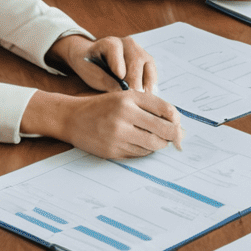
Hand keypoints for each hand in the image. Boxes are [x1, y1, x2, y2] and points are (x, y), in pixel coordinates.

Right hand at [23, 88, 183, 157]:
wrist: (71, 118)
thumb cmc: (103, 106)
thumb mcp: (125, 97)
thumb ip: (150, 105)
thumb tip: (177, 123)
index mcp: (130, 98)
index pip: (166, 110)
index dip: (177, 119)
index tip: (179, 125)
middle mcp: (124, 115)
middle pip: (164, 130)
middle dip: (174, 136)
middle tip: (177, 139)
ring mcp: (118, 135)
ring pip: (153, 145)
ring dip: (160, 144)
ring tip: (157, 140)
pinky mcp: (112, 150)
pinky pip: (139, 154)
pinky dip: (145, 150)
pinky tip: (140, 144)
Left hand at [50, 33, 157, 92]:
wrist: (94, 60)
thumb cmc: (91, 68)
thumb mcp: (90, 74)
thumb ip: (104, 80)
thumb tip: (122, 90)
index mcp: (109, 42)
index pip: (115, 49)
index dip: (118, 64)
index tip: (120, 77)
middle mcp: (127, 43)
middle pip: (136, 59)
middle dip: (134, 80)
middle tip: (130, 96)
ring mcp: (140, 50)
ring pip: (147, 65)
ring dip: (144, 83)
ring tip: (138, 98)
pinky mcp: (147, 61)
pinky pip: (153, 72)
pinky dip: (150, 85)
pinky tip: (144, 95)